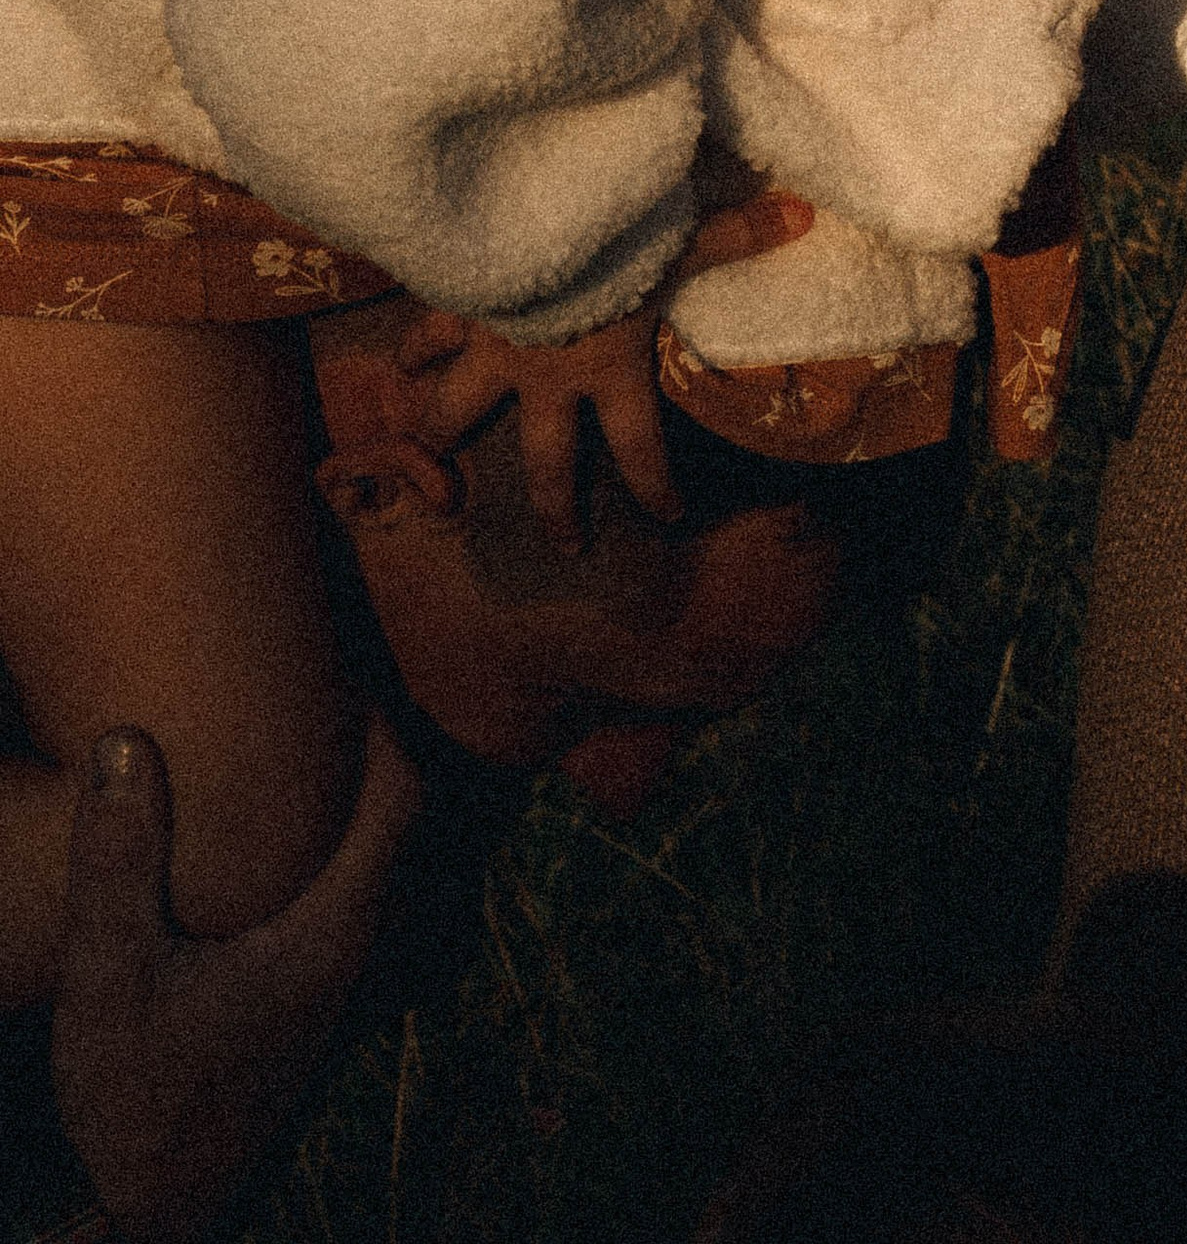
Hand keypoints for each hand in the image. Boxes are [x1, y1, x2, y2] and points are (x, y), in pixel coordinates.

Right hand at [53, 715, 420, 1243]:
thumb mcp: (113, 978)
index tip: (336, 669)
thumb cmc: (140, 1102)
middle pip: (396, 821)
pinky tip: (263, 842)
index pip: (402, 798)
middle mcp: (353, 950)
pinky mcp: (305, 1003)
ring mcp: (335, 981)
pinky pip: (339, 898)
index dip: (382, 723)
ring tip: (291, 747)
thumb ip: (120, 862)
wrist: (155, 1211)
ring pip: (370, 863)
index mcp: (334, 930)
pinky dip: (321, 851)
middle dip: (367, 752)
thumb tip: (125, 740)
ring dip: (344, 805)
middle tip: (315, 687)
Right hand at [389, 189, 806, 547]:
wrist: (530, 217)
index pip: (639, 449)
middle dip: (556, 511)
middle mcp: (549, 379)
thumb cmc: (613, 235)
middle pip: (547, 466)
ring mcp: (494, 354)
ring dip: (446, 435)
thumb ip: (735, 234)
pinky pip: (423, 339)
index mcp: (610, 370)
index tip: (670, 518)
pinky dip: (412, 350)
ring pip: (458, 415)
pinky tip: (402, 364)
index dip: (655, 489)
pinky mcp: (456, 317)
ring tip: (436, 458)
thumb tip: (803, 213)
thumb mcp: (678, 238)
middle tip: (566, 547)